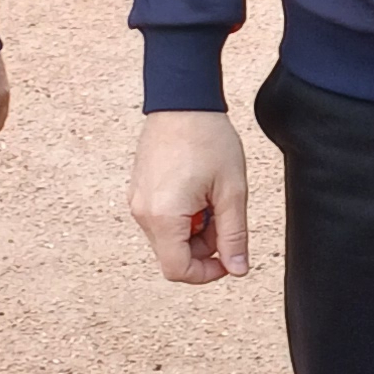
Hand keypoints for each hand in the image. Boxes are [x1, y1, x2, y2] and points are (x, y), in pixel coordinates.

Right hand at [130, 110, 248, 282]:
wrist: (183, 100)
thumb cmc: (208, 139)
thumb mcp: (232, 191)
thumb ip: (234, 235)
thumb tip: (237, 269)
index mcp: (164, 217)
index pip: (178, 270)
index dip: (207, 273)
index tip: (228, 258)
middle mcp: (142, 212)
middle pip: (172, 255)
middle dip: (203, 247)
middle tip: (225, 216)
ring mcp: (137, 200)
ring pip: (168, 238)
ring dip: (194, 231)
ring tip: (212, 199)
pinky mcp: (138, 189)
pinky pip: (160, 219)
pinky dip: (182, 217)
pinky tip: (197, 191)